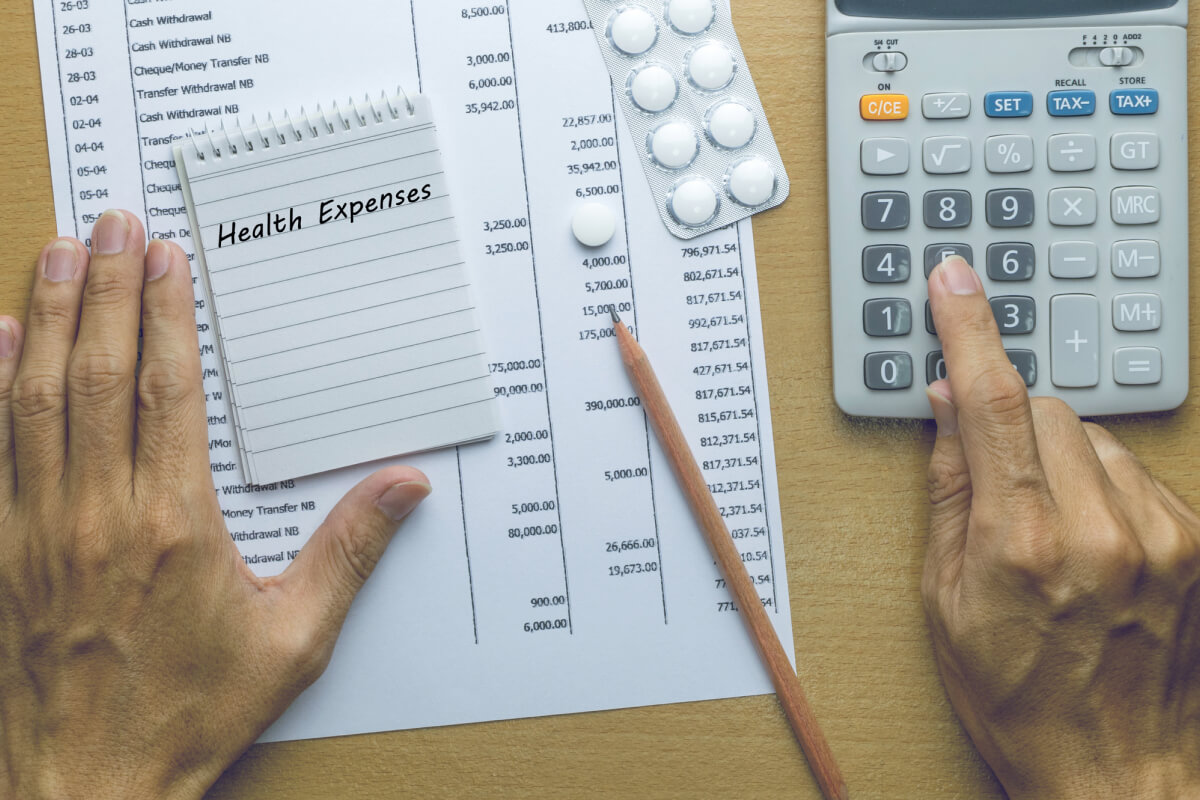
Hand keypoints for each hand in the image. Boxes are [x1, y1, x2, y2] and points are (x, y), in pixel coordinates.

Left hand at [0, 211, 430, 798]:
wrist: (89, 786)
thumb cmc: (192, 713)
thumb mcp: (295, 640)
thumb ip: (350, 553)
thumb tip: (404, 487)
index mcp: (175, 524)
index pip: (168, 391)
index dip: (168, 315)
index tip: (169, 258)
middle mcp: (99, 512)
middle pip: (100, 374)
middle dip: (109, 288)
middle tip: (115, 223)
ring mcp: (39, 528)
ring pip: (37, 397)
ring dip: (50, 317)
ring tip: (61, 251)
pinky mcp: (2, 552)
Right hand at [922, 256, 1199, 799]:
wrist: (1113, 769)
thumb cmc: (1016, 696)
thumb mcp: (943, 598)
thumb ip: (948, 487)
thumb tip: (948, 407)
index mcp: (1021, 543)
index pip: (990, 403)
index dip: (969, 330)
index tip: (956, 280)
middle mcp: (1102, 529)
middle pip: (1045, 410)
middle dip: (1009, 429)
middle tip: (995, 488)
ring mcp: (1162, 536)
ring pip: (1093, 437)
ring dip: (1060, 462)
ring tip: (1050, 535)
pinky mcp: (1198, 543)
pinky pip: (1138, 471)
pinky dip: (1106, 490)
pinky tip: (1094, 545)